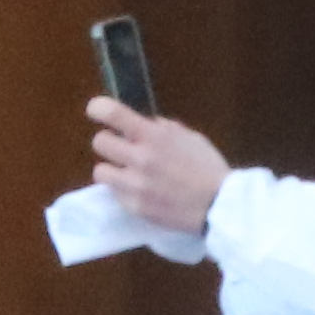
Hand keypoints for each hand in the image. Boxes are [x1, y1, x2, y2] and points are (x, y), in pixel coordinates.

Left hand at [90, 101, 228, 236]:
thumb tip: (146, 124)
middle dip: (110, 143)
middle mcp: (140, 158)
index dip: (99, 108)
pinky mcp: (134, 207)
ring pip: (100, 171)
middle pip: (99, 142)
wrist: (219, 206)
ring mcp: (135, 185)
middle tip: (121, 149)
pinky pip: (115, 194)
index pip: (113, 113)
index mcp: (155, 136)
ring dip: (112, 170)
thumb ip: (164, 129)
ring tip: (127, 174)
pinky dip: (124, 191)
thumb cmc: (208, 168)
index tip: (96, 110)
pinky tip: (141, 192)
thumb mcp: (191, 138)